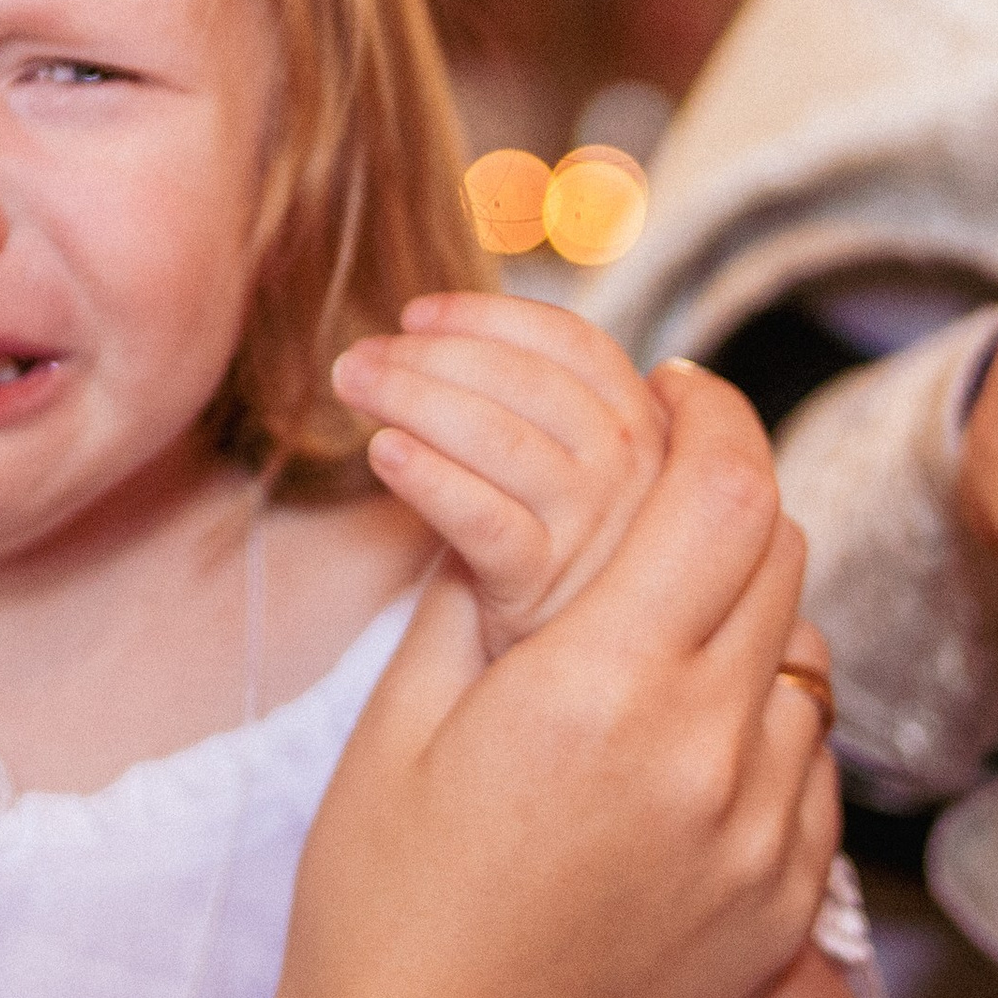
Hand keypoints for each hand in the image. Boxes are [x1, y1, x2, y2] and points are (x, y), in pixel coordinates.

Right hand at [219, 367, 840, 997]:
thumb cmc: (383, 913)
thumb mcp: (403, 720)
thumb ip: (480, 581)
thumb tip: (512, 473)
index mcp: (601, 689)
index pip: (722, 490)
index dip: (711, 411)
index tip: (679, 381)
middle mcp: (709, 756)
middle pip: (780, 551)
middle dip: (727, 488)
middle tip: (666, 475)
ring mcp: (763, 840)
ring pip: (805, 652)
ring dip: (748, 604)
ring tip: (662, 610)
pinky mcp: (783, 907)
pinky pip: (808, 757)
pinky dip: (762, 711)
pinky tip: (681, 726)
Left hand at [332, 291, 666, 654]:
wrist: (554, 683)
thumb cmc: (539, 552)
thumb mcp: (561, 468)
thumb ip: (529, 402)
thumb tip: (423, 327)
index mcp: (646, 429)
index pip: (576, 344)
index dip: (491, 317)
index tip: (416, 314)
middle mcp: (636, 476)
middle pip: (531, 384)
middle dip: (435, 355)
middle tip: (359, 355)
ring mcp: (596, 535)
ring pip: (504, 441)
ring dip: (416, 398)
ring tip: (351, 383)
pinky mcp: (546, 593)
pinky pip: (485, 522)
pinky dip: (431, 478)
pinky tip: (382, 451)